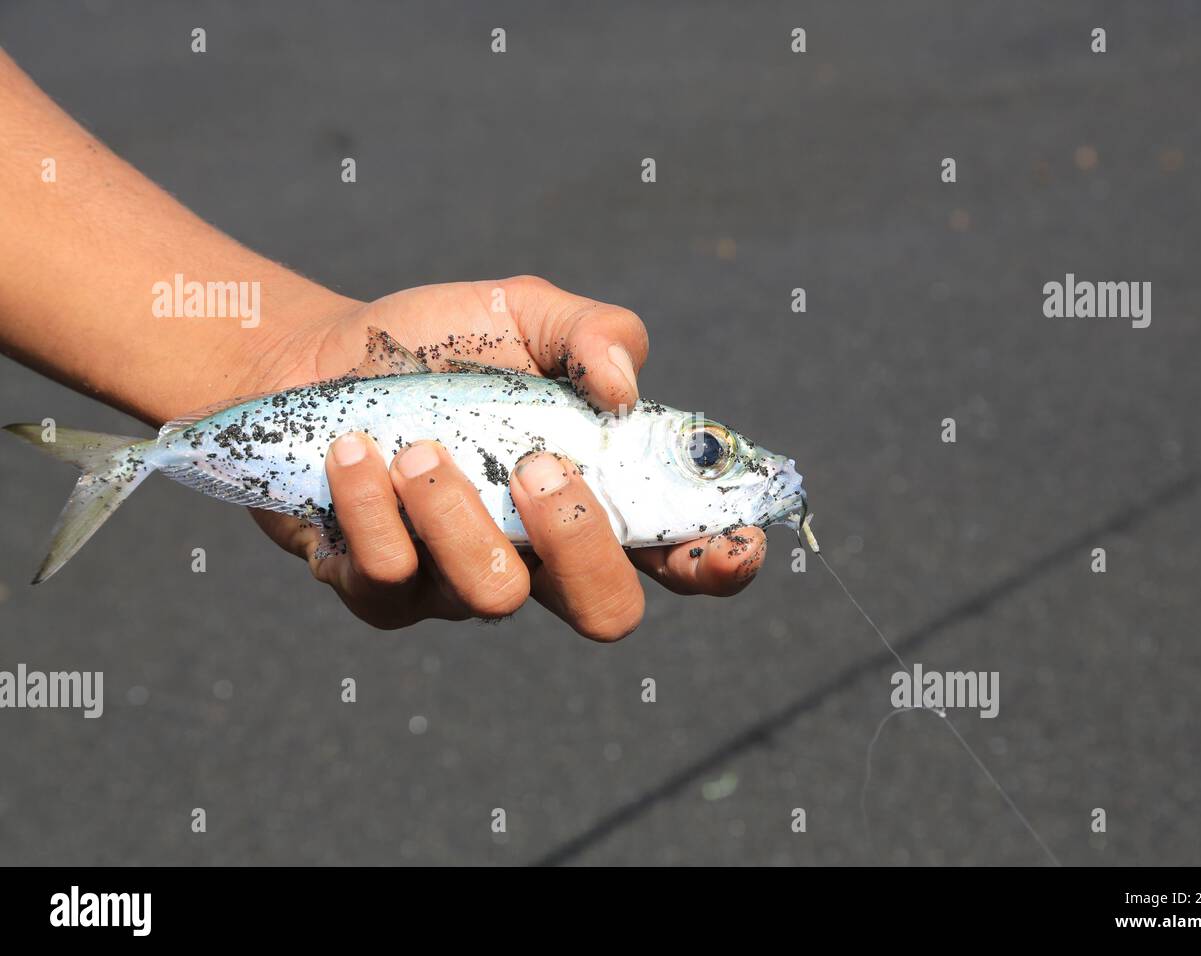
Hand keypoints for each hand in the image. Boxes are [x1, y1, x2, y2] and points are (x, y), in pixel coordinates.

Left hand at [248, 276, 767, 637]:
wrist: (318, 358)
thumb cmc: (438, 343)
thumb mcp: (525, 312)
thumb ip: (595, 331)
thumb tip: (625, 388)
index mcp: (593, 495)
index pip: (679, 556)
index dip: (717, 564)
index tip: (731, 541)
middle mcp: (538, 555)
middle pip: (606, 612)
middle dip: (583, 544)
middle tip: (539, 466)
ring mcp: (460, 581)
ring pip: (493, 595)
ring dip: (457, 511)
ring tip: (416, 444)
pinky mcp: (381, 590)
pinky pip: (390, 583)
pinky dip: (371, 507)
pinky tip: (351, 451)